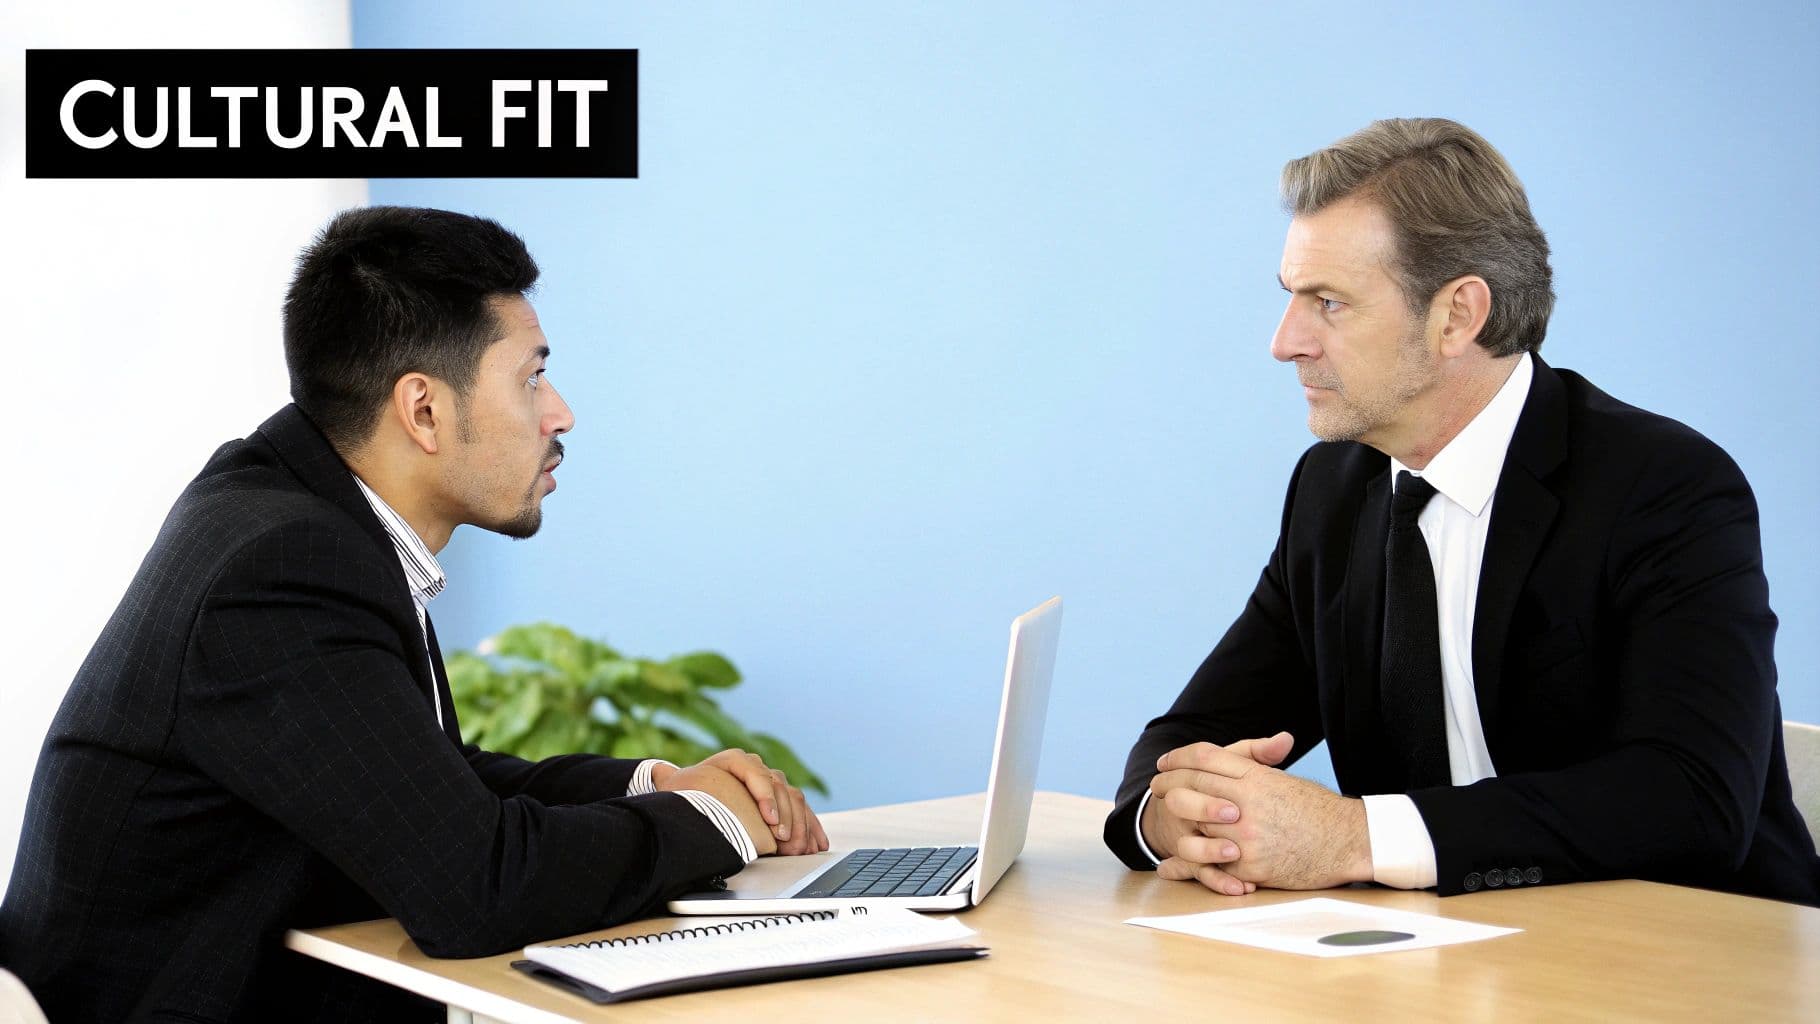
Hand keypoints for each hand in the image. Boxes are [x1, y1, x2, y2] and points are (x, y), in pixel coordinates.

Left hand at [660, 749, 829, 855]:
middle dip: (786, 818)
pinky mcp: (782, 802)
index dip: (765, 797)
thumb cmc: (688, 793)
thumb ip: (665, 777)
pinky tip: (816, 843)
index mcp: (734, 761)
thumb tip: (656, 771)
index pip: (756, 773)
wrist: (702, 798)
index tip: (768, 821)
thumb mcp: (677, 785)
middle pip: (780, 788)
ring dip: (801, 826)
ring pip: (794, 800)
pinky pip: (802, 811)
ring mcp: (772, 784)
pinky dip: (811, 828)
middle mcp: (757, 768)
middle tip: (785, 841)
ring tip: (798, 848)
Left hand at [1151, 734, 1371, 892]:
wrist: (1348, 841)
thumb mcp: (1284, 779)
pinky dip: (1187, 866)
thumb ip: (1255, 761)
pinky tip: (1169, 865)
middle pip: (1191, 788)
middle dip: (1167, 786)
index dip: (1178, 758)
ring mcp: (1246, 837)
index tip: (1164, 762)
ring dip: (1177, 824)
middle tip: (1157, 787)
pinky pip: (1209, 866)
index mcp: (1255, 777)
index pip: (1204, 758)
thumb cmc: (1317, 810)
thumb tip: (1234, 750)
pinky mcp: (1250, 868)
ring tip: (1165, 822)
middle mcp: (1246, 804)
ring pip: (1195, 826)